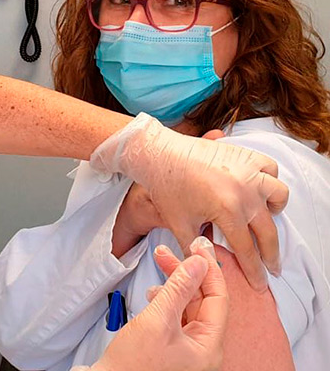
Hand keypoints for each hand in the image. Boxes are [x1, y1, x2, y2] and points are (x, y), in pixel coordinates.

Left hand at [91, 113, 287, 291]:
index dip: (254, 271)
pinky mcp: (246, 155)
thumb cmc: (166, 187)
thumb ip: (193, 250)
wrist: (160, 154)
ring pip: (278, 195)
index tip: (260, 284)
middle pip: (268, 230)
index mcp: (228, 210)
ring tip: (265, 218)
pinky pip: (269, 169)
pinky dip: (269, 179)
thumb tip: (206, 270)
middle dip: (271, 253)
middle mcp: (245, 191)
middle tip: (272, 266)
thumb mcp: (178, 225)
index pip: (247, 249)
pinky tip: (259, 189)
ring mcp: (248, 171)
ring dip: (274, 210)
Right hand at [92, 237, 228, 370]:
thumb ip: (179, 288)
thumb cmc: (132, 366)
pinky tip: (154, 294)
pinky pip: (175, 317)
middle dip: (185, 273)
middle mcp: (202, 349)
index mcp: (209, 347)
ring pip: (188, 306)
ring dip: (173, 284)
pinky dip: (165, 300)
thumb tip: (198, 264)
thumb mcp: (158, 319)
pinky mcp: (170, 348)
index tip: (198, 247)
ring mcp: (186, 350)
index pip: (218, 299)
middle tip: (170, 251)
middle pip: (202, 300)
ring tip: (158, 268)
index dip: (208, 270)